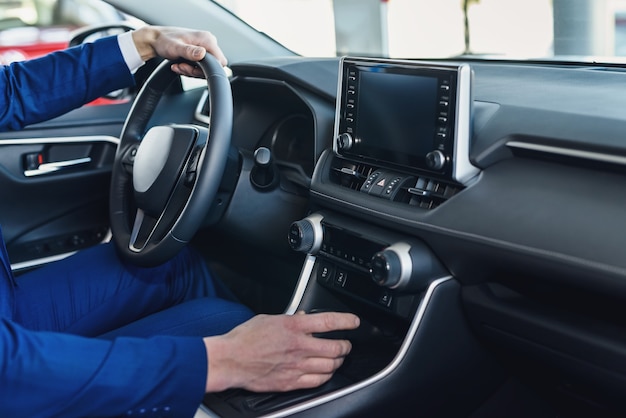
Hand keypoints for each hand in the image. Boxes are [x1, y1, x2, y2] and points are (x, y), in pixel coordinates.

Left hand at [131, 26, 226, 76]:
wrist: (156, 40)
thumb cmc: (164, 41)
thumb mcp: (175, 48)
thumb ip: (189, 52)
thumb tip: (202, 54)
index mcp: (206, 39)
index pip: (220, 61)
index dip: (208, 70)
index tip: (191, 68)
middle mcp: (208, 42)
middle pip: (213, 66)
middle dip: (197, 71)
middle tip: (182, 67)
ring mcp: (205, 47)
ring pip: (207, 68)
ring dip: (192, 71)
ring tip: (179, 65)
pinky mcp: (200, 52)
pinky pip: (201, 66)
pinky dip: (191, 69)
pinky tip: (180, 65)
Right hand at [203, 311, 359, 392]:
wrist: (230, 360)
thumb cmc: (244, 338)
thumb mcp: (269, 318)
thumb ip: (290, 318)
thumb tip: (303, 317)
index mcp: (293, 327)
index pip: (329, 321)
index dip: (347, 321)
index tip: (354, 321)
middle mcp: (299, 346)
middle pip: (336, 347)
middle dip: (346, 346)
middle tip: (346, 344)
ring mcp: (296, 366)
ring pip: (330, 366)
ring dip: (338, 362)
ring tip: (338, 358)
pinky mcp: (291, 382)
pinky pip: (318, 381)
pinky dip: (326, 376)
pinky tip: (325, 373)